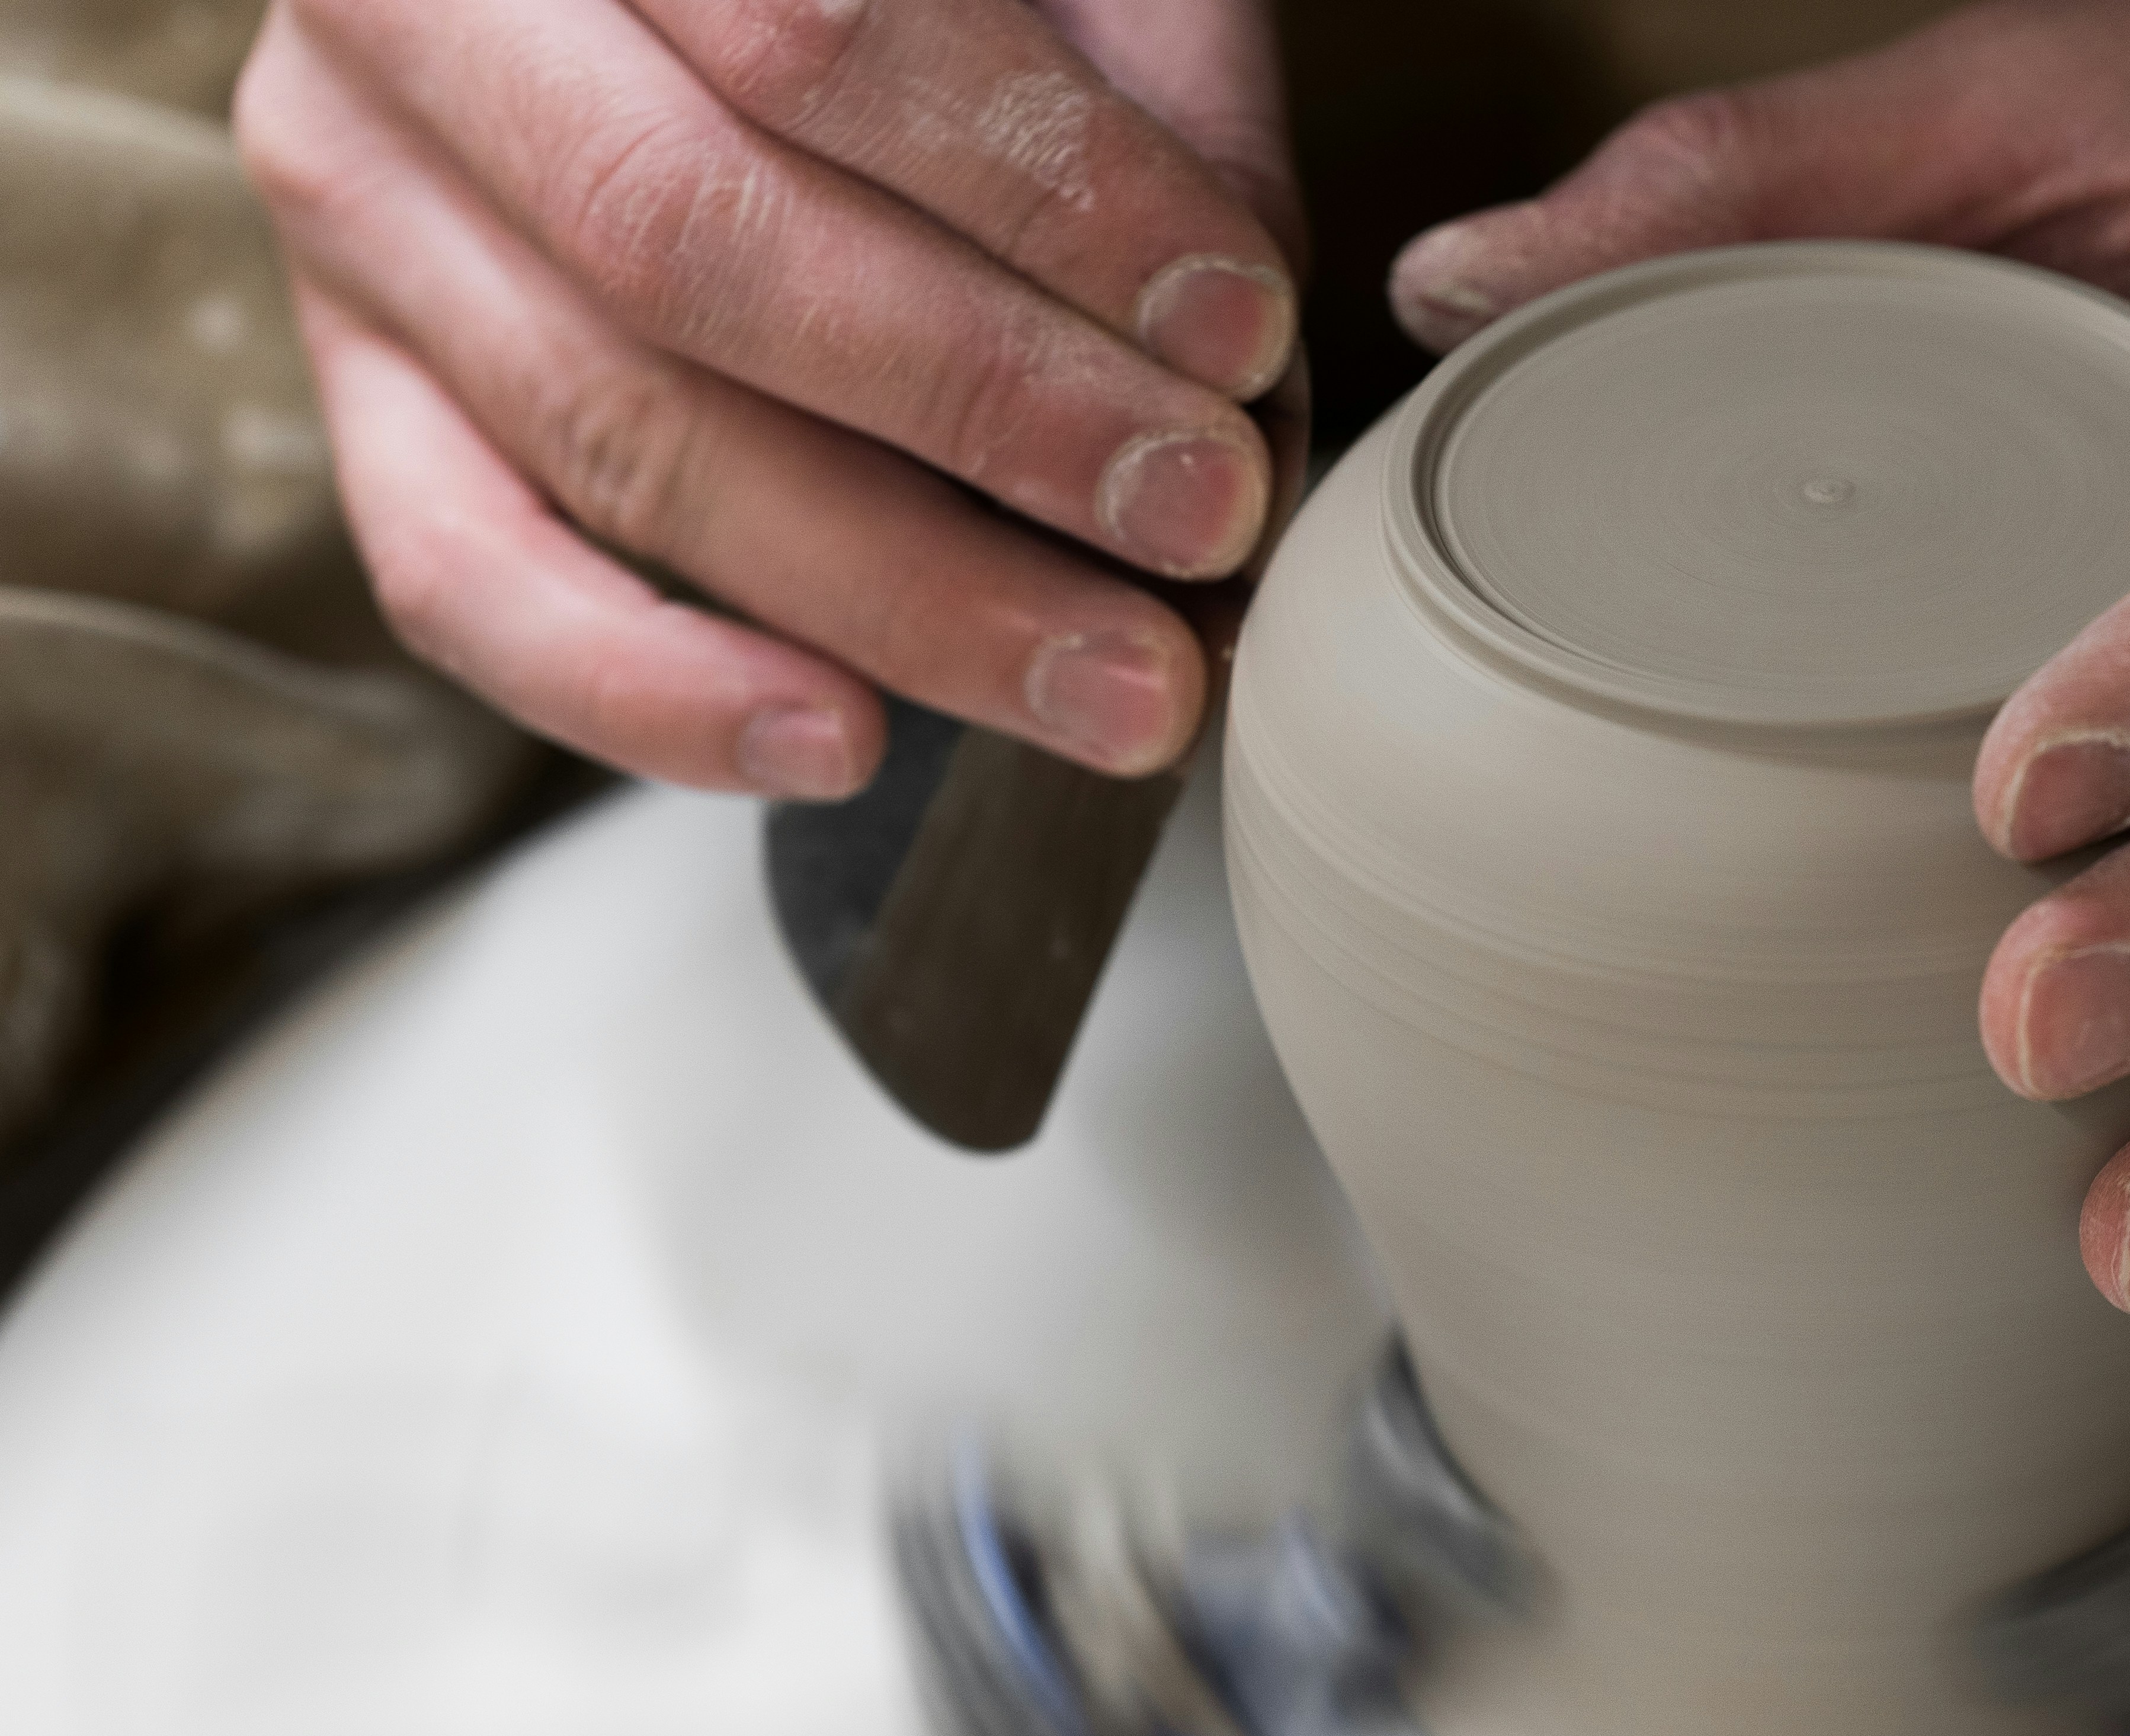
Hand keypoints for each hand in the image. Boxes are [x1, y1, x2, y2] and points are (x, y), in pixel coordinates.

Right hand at [237, 0, 1300, 796]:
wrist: (700, 6)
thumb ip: (1150, 124)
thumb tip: (1242, 394)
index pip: (818, 26)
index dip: (1046, 197)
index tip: (1237, 333)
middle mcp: (416, 15)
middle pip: (696, 243)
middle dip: (986, 411)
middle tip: (1195, 525)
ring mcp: (362, 210)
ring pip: (615, 430)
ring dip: (898, 589)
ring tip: (1114, 680)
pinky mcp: (360, 388)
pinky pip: (465, 575)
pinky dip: (655, 690)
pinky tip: (845, 741)